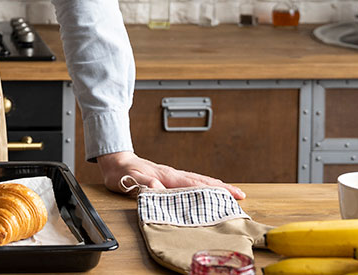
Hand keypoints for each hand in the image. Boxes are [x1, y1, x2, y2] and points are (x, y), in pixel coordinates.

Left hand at [96, 150, 244, 199]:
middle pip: (201, 181)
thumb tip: (155, 187)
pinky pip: (192, 180)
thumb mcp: (127, 179)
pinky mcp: (170, 176)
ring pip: (199, 179)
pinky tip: (211, 188)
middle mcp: (172, 174)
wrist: (116, 161)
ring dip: (217, 186)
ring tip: (233, 192)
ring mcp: (172, 174)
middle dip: (222, 188)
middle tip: (241, 195)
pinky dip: (206, 184)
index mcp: (165, 176)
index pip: (191, 185)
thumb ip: (140, 183)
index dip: (209, 191)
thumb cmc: (121, 172)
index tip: (226, 196)